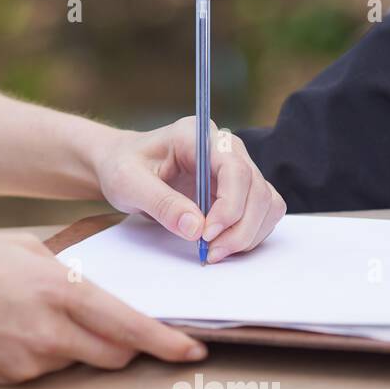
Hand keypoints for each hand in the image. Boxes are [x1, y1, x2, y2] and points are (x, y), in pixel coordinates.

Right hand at [0, 230, 206, 383]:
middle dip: (130, 348)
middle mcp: (51, 331)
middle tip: (133, 335)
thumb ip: (69, 259)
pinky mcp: (11, 379)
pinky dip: (45, 353)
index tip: (193, 352)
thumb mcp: (20, 245)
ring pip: (79, 361)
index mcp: (59, 290)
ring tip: (39, 318)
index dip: (167, 343)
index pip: (130, 326)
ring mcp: (30, 361)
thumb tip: (103, 256)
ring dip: (81, 346)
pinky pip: (46, 370)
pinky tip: (12, 330)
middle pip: (116, 354)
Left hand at [93, 117, 285, 263]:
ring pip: (266, 202)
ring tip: (215, 252)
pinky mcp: (240, 189)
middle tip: (210, 252)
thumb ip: (162, 204)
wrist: (124, 166)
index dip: (229, 206)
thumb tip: (195, 229)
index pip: (234, 168)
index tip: (207, 234)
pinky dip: (250, 234)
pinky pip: (263, 212)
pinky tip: (224, 244)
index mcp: (198, 136)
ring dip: (248, 234)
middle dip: (239, 228)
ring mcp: (236, 167)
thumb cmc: (123, 167)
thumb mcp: (129, 183)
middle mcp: (225, 148)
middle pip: (256, 189)